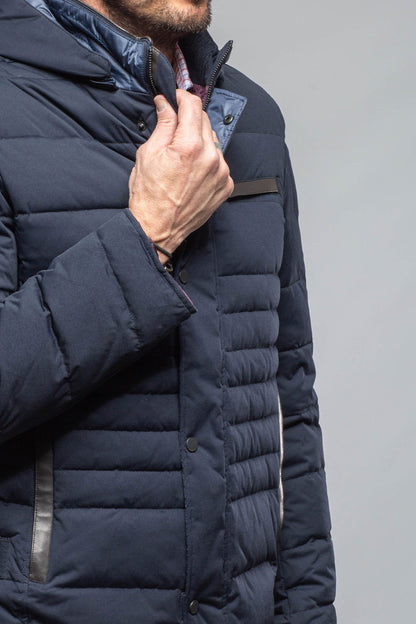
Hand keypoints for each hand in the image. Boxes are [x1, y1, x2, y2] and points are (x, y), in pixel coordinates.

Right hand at [128, 89, 233, 263]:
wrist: (158, 229)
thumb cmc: (149, 196)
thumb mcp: (148, 154)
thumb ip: (163, 125)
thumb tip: (166, 104)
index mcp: (189, 146)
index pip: (193, 106)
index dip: (182, 97)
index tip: (175, 97)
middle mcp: (210, 157)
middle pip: (205, 121)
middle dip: (189, 119)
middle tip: (175, 126)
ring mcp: (221, 173)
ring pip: (213, 141)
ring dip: (200, 140)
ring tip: (183, 154)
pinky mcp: (226, 186)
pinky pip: (219, 162)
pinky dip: (208, 160)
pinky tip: (192, 170)